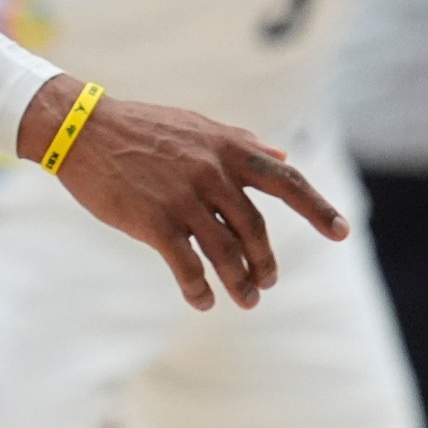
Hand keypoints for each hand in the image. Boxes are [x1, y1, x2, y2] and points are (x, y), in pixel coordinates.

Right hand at [24, 81, 348, 310]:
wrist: (85, 129)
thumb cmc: (143, 128)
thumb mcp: (200, 126)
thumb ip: (242, 143)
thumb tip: (283, 155)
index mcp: (230, 150)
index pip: (287, 182)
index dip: (318, 209)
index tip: (342, 232)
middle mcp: (214, 174)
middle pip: (257, 230)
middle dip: (266, 263)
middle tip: (267, 283)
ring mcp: (185, 199)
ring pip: (227, 254)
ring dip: (241, 284)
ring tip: (246, 300)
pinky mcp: (155, 222)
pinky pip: (188, 267)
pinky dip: (200, 290)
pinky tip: (203, 301)